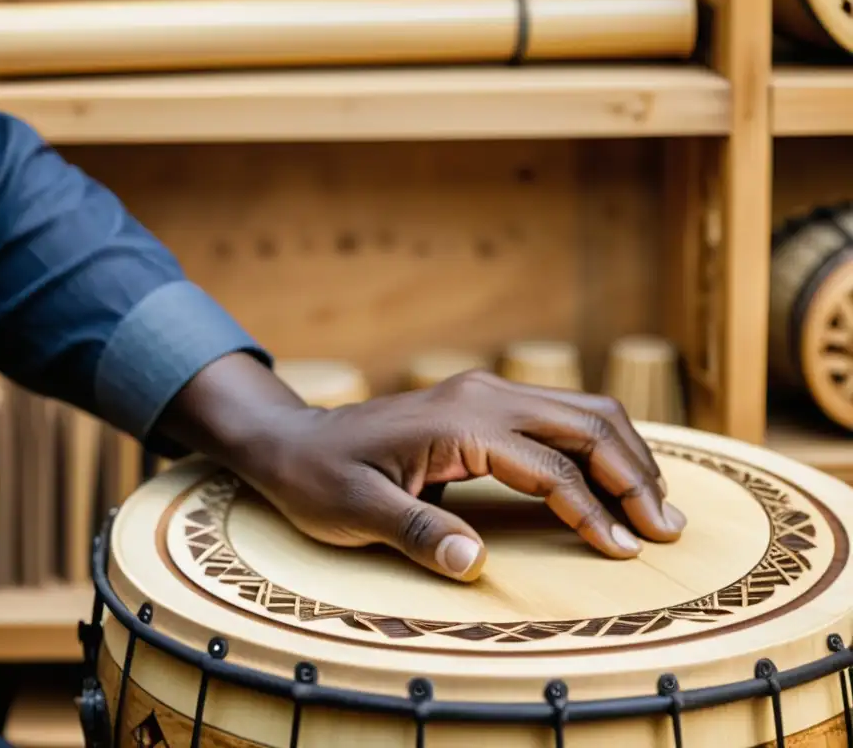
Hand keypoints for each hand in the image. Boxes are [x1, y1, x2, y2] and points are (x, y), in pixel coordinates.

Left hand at [157, 353, 686, 582]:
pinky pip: (559, 416)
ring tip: (656, 507)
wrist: (293, 443)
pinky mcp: (483, 406)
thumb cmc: (319, 478)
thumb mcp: (356, 512)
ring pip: (582, 411)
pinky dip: (598, 444)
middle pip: (587, 422)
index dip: (593, 510)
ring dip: (625, 455)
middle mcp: (483, 395)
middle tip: (666, 530)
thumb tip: (476, 564)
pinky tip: (614, 477)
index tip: (624, 552)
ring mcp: (485, 394)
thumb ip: (417, 533)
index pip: (550, 465)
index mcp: (461, 421)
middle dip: (633, 475)